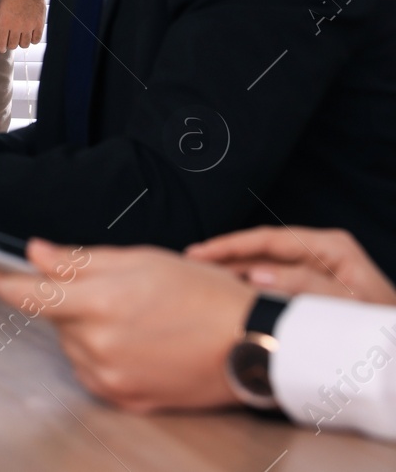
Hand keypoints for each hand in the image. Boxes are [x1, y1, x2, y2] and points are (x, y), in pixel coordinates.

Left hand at [0, 0, 44, 51]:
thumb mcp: (0, 9)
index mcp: (4, 22)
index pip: (1, 42)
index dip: (0, 48)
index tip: (2, 48)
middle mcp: (16, 26)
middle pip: (13, 45)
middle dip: (10, 44)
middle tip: (11, 39)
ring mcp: (28, 26)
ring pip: (24, 45)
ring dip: (21, 43)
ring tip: (21, 37)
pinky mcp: (39, 25)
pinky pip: (36, 40)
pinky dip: (32, 40)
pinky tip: (30, 35)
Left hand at [0, 239, 252, 412]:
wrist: (252, 343)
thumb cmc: (204, 294)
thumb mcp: (140, 259)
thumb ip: (79, 259)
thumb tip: (34, 254)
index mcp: (100, 302)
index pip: (26, 294)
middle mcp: (98, 344)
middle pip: (55, 317)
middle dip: (71, 300)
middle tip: (114, 291)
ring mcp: (110, 376)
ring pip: (73, 344)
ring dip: (87, 329)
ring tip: (137, 319)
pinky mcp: (124, 398)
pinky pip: (92, 370)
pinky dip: (102, 354)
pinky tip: (139, 343)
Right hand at [187, 226, 395, 305]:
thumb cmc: (379, 326)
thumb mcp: (344, 302)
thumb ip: (302, 285)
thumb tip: (256, 273)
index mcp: (330, 246)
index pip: (267, 239)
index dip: (230, 245)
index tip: (200, 252)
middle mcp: (321, 252)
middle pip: (262, 249)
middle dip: (226, 255)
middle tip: (189, 262)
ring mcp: (317, 269)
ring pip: (266, 265)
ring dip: (234, 270)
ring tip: (201, 275)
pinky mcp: (313, 287)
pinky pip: (275, 282)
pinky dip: (251, 285)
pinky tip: (230, 291)